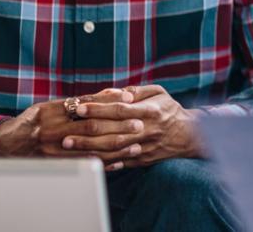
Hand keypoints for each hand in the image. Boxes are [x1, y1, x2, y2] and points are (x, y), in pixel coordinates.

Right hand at [0, 88, 142, 167]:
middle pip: (91, 128)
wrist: (8, 145)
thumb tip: (115, 92)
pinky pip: (84, 164)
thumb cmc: (36, 120)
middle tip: (139, 124)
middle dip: (118, 126)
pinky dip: (104, 164)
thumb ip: (83, 101)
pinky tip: (120, 162)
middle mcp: (53, 130)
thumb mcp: (53, 106)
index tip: (130, 100)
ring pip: (91, 149)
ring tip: (136, 145)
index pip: (86, 105)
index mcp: (53, 112)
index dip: (109, 103)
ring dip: (116, 148)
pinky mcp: (57, 163)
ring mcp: (54, 149)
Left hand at [73, 84, 200, 169]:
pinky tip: (85, 159)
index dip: (99, 108)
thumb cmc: (169, 110)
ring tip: (69, 146)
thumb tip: (114, 92)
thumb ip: (136, 91)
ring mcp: (144, 147)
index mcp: (150, 111)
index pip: (120, 110)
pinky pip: (119, 162)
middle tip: (64, 133)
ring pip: (112, 149)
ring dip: (89, 148)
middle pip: (112, 132)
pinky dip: (101, 161)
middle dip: (86, 132)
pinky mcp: (142, 160)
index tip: (79, 107)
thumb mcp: (159, 92)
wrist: (188, 135)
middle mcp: (147, 130)